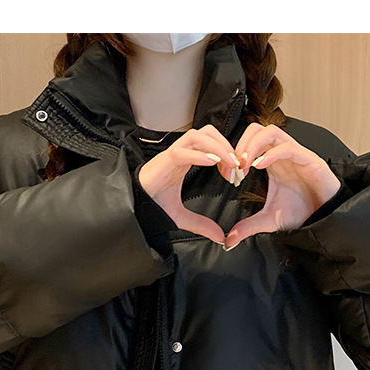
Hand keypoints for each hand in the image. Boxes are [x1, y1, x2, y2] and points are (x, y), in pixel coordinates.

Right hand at [137, 125, 244, 244]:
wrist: (132, 208)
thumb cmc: (152, 206)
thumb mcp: (182, 217)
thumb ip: (201, 224)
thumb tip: (220, 236)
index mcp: (186, 159)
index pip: (211, 144)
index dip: (227, 153)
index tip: (236, 172)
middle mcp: (180, 152)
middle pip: (208, 132)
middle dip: (226, 146)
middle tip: (237, 166)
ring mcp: (171, 154)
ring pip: (197, 135)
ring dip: (216, 147)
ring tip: (229, 163)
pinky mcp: (163, 161)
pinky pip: (183, 151)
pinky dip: (200, 154)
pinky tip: (213, 163)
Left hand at [223, 123, 342, 249]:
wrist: (325, 218)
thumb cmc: (302, 212)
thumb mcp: (268, 221)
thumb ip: (248, 227)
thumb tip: (229, 241)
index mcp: (271, 161)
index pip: (249, 141)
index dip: (235, 153)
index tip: (229, 173)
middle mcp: (281, 154)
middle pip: (257, 129)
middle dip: (242, 144)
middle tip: (235, 166)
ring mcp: (296, 154)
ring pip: (271, 132)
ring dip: (253, 145)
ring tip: (245, 165)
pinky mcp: (309, 159)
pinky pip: (288, 147)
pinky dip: (271, 153)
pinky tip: (260, 166)